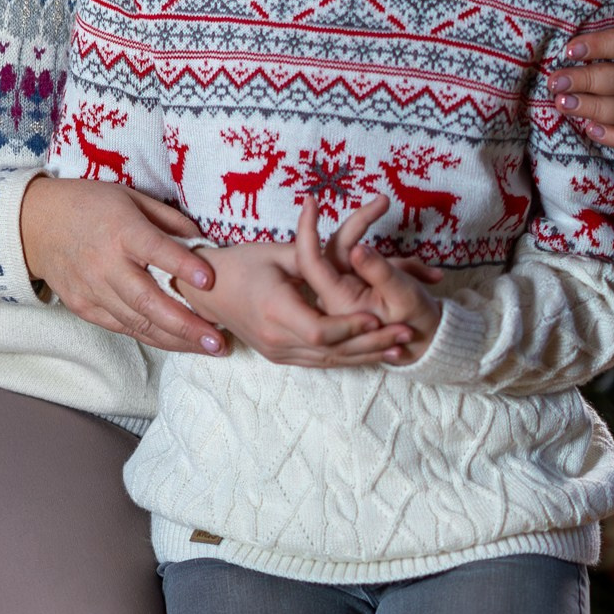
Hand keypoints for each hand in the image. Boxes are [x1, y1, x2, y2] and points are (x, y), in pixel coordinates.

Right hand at [19, 174, 223, 354]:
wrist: (35, 224)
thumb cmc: (89, 205)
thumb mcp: (130, 197)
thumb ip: (167, 219)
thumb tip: (203, 242)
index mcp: (122, 230)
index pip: (156, 250)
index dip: (183, 267)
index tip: (211, 281)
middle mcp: (106, 264)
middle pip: (148, 301)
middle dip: (186, 324)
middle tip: (218, 341)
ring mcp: (92, 289)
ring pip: (138, 322)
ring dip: (175, 338)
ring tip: (207, 347)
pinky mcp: (84, 306)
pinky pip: (122, 327)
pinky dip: (151, 336)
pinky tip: (176, 342)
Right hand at [188, 227, 419, 366]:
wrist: (206, 291)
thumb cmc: (241, 263)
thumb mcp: (276, 253)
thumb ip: (314, 256)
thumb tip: (352, 251)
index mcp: (274, 309)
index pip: (322, 329)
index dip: (352, 326)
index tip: (381, 317)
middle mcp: (275, 337)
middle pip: (332, 349)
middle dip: (372, 343)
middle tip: (407, 335)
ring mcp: (276, 351)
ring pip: (329, 360)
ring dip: (366, 355)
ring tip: (400, 348)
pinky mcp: (278, 356)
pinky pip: (318, 362)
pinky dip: (347, 358)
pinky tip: (373, 353)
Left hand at [308, 194, 441, 360]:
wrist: (429, 343)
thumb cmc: (418, 322)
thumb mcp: (404, 295)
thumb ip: (379, 271)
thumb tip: (358, 247)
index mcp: (338, 301)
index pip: (311, 260)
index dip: (307, 229)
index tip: (311, 200)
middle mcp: (334, 296)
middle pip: (336, 249)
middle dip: (362, 223)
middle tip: (384, 202)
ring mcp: (344, 291)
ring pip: (353, 254)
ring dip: (387, 251)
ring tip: (426, 270)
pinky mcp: (356, 287)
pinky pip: (366, 263)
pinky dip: (393, 262)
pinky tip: (425, 275)